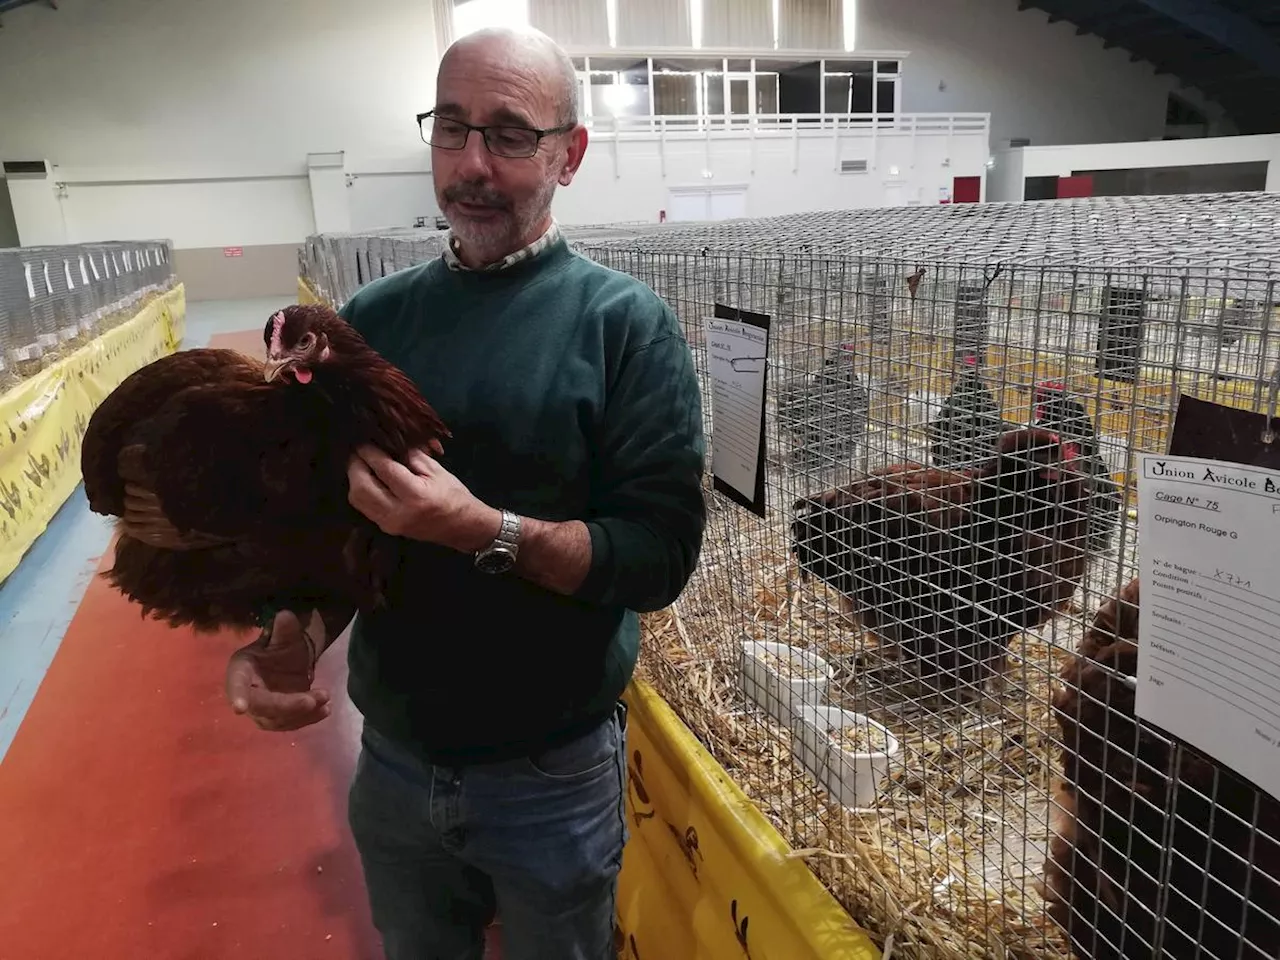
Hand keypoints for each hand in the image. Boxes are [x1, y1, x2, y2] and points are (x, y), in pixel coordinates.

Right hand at [225, 610, 331, 731]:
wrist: (289, 661)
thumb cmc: (279, 648)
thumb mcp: (283, 636)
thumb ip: (284, 629)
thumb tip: (285, 616)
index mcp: (240, 671)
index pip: (236, 684)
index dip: (237, 695)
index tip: (239, 708)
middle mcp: (247, 695)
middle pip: (262, 707)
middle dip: (286, 706)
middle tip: (311, 700)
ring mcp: (262, 711)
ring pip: (279, 719)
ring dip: (302, 713)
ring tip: (324, 698)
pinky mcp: (279, 719)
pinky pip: (292, 723)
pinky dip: (309, 718)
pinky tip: (325, 709)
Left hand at [347, 445, 500, 553]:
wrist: (461, 526)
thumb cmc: (453, 495)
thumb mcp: (435, 470)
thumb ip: (410, 456)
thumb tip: (387, 443)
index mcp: (415, 494)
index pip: (384, 469)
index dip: (370, 453)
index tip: (363, 440)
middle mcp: (398, 512)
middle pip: (362, 487)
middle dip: (355, 466)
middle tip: (358, 452)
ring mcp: (390, 523)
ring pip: (357, 499)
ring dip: (354, 479)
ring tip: (360, 464)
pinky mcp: (386, 528)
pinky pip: (363, 507)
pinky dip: (360, 491)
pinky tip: (367, 480)